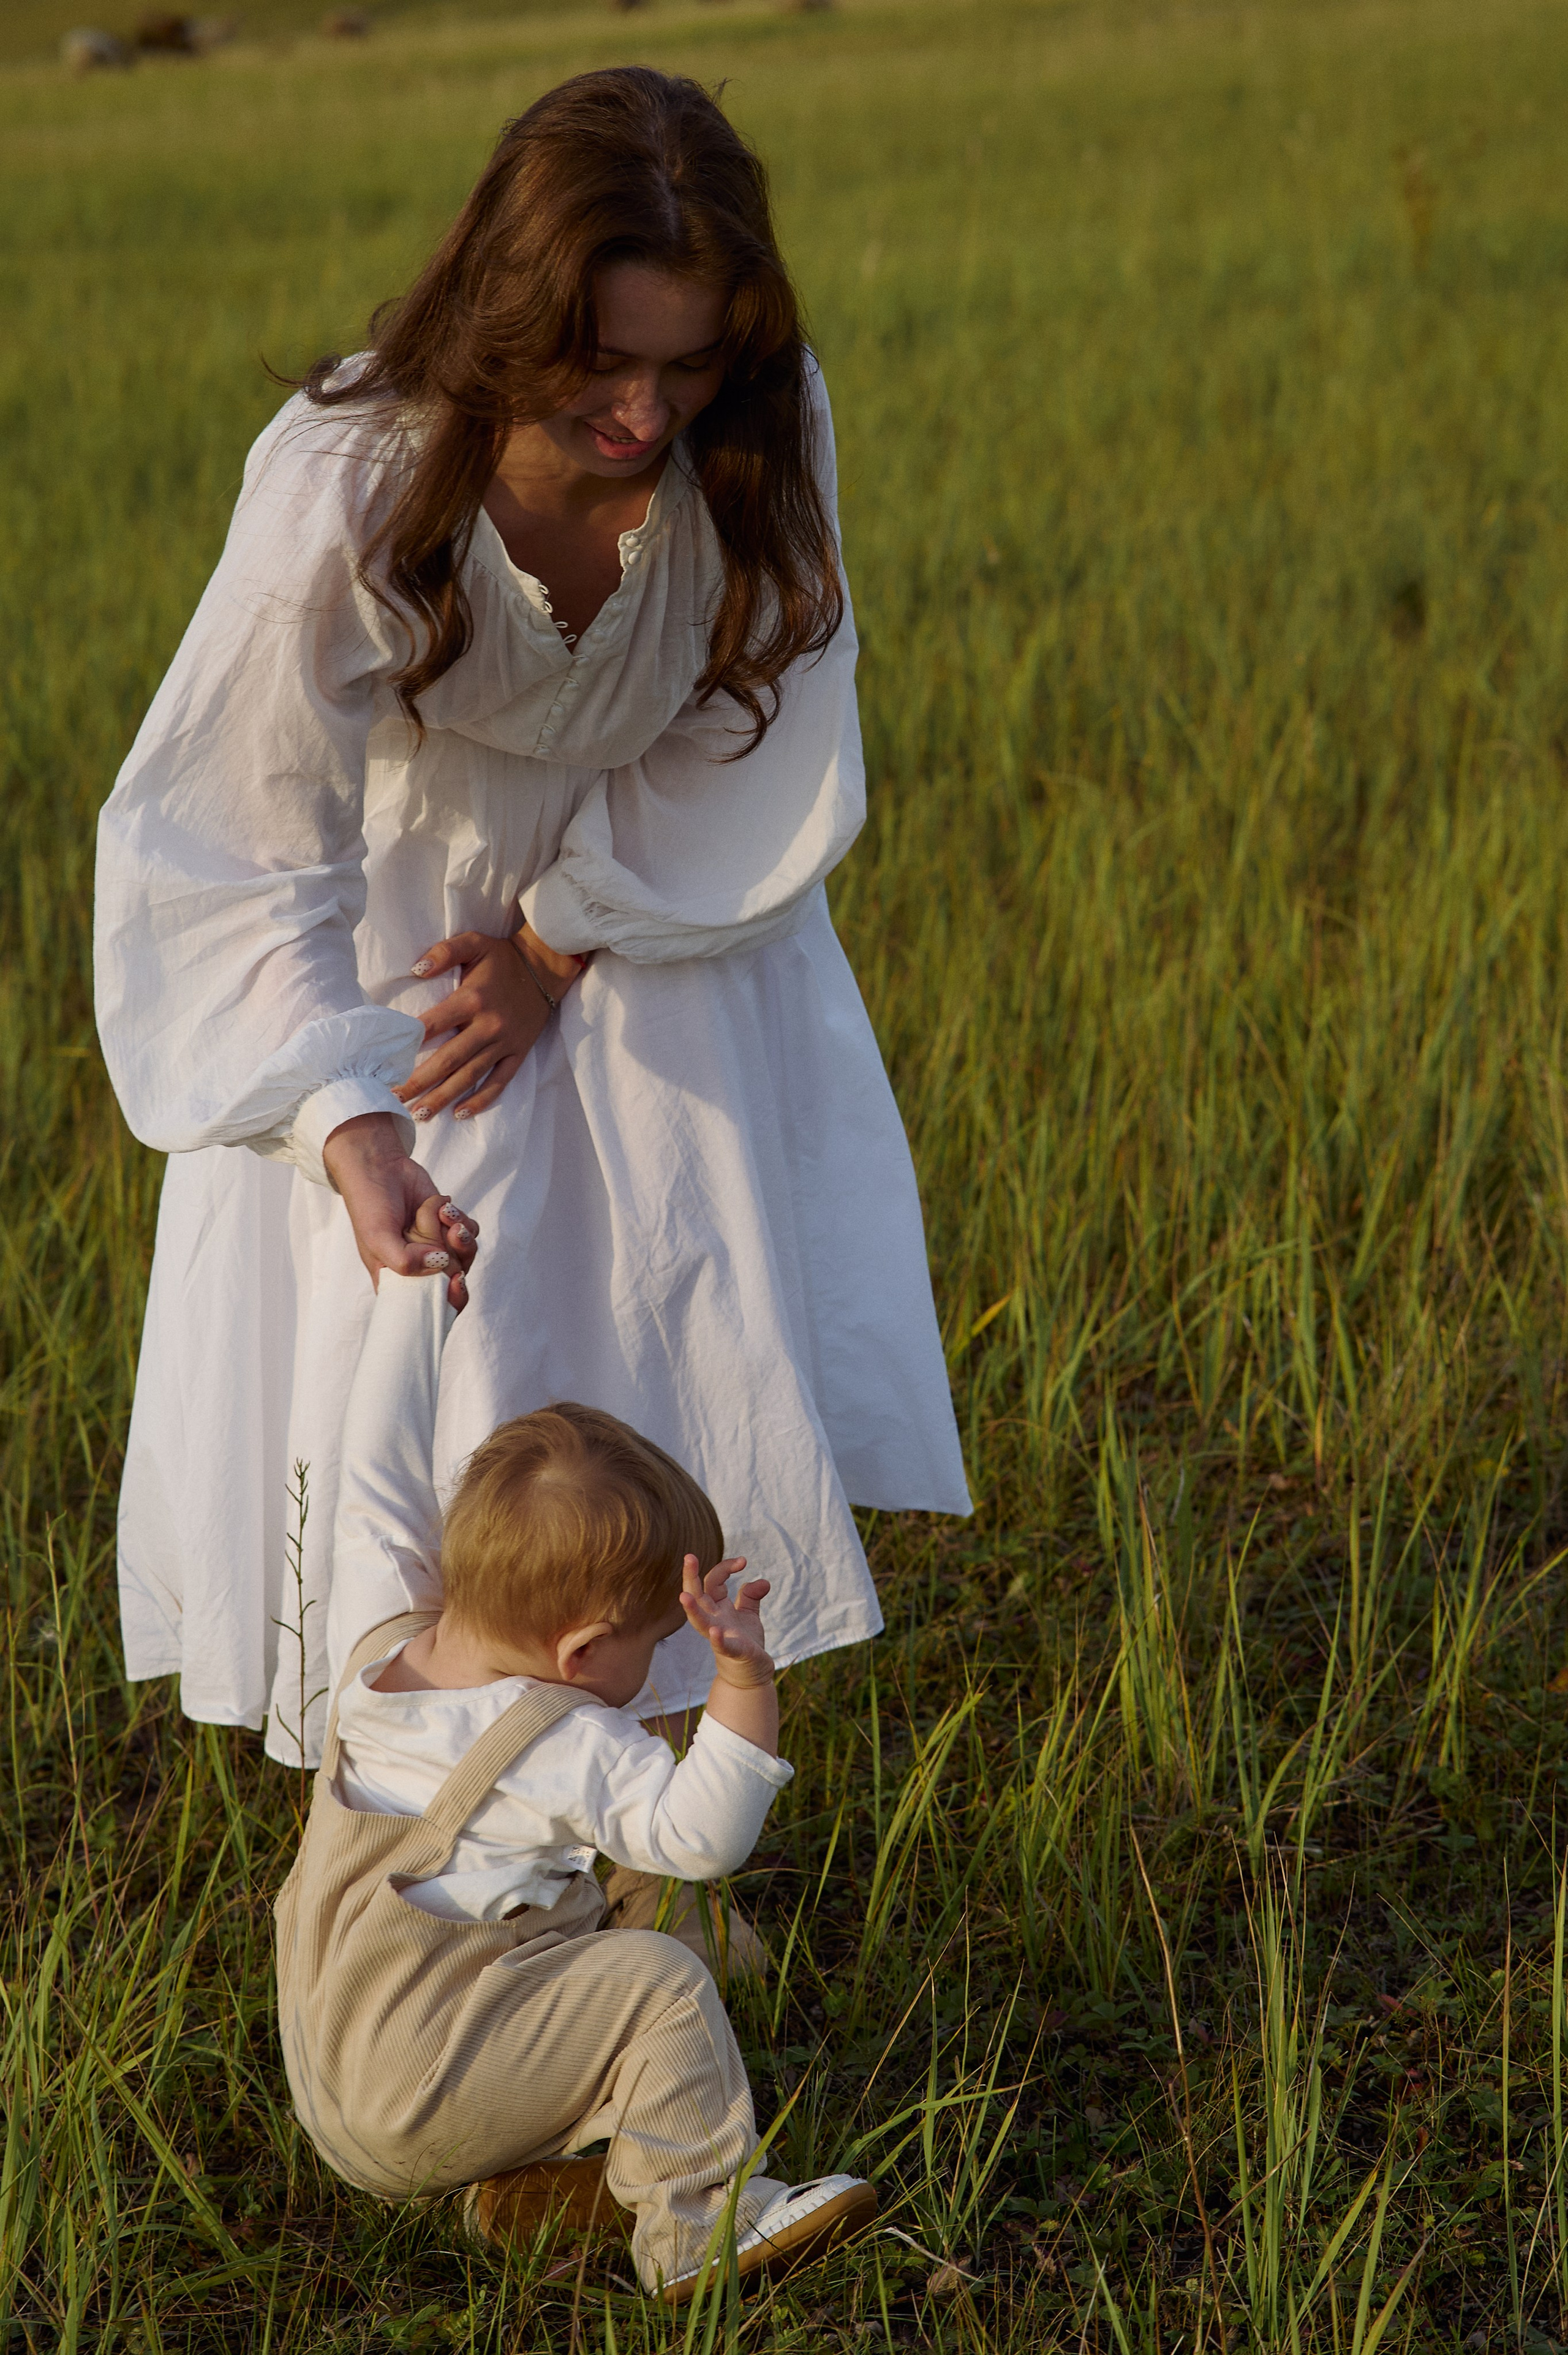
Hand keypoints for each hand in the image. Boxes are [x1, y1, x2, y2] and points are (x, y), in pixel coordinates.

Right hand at [321, 1112, 478, 1309]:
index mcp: (400, 1282)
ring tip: (442, 1214)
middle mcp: (421, 1268)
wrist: (379, 1166)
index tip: (457, 1280)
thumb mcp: (377, 1238)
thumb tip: (442, 1265)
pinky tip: (440, 1204)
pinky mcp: (449, 1226)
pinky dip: (458, 1217)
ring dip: (458, 1232)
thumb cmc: (370, 1205)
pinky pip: (470, 1231)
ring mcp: (437, 1246)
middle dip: (454, 1253)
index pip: (433, 1307)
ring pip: (468, 1253)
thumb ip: (405, 1261)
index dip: (452, 1299)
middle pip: (458, 1278)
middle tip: (441, 1233)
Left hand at [396, 926, 581, 1121]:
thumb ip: (444, 952)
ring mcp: (504, 1043)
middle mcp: (488, 1026)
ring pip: (469, 1077)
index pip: (433, 1025)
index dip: (409, 1043)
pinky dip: (481, 1100)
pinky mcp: (518, 1054)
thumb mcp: (474, 942)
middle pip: (448, 1060)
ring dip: (443, 1097)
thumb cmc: (503, 957)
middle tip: (393, 1098)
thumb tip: (416, 969)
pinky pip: (499, 1082)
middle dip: (418, 1082)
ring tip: (419, 1115)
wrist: (547, 968)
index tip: (386, 1061)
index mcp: (472, 999)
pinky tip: (460, 1114)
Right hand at [680, 1554, 773, 1687]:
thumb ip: (751, 1596)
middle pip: (697, 1596)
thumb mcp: (749, 1615)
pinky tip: (716, 1631)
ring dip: (692, 1610)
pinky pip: (722, 1646)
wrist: (751, 1673)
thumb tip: (763, 1581)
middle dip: (690, 1577)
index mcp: (717, 1608)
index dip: (725, 1567)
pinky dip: (718, 1639)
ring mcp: (720, 1636)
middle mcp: (714, 1620)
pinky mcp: (733, 1652)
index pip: (713, 1581)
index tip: (743, 1561)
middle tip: (689, 1556)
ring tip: (684, 1596)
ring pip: (700, 1622)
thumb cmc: (746, 1641)